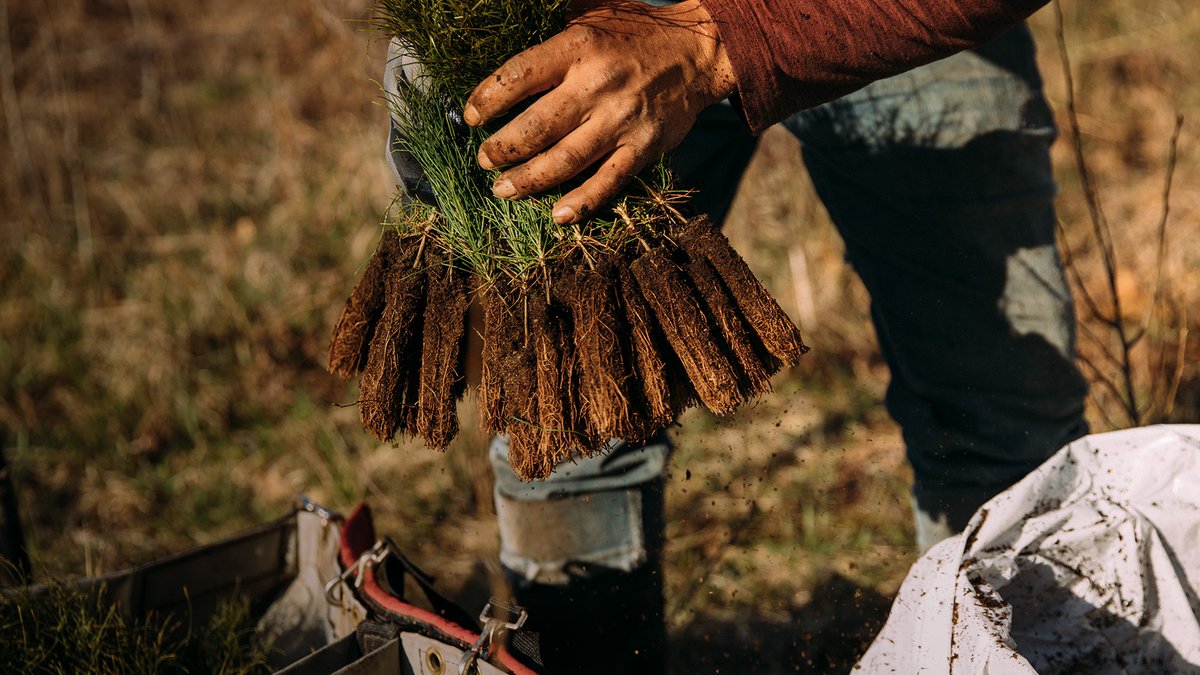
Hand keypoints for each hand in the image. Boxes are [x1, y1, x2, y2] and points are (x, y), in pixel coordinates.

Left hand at [463, 0, 735, 224]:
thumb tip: (503, 26)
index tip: (471, 115)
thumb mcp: (592, 13)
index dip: (487, 99)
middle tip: (484, 159)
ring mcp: (620, 121)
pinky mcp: (642, 148)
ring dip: (527, 180)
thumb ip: (551, 28)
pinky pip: (607, 183)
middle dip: (501, 149)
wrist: (698, 52)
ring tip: (503, 189)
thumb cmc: (636, 32)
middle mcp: (597, 85)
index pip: (518, 76)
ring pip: (564, 161)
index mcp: (578, 47)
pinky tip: (558, 215)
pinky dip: (581, 203)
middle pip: (536, 127)